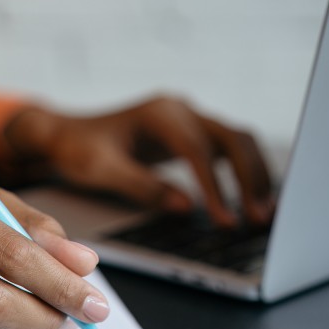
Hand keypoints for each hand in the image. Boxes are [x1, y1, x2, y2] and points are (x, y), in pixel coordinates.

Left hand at [5, 95, 273, 225]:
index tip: (223, 218)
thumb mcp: (101, 170)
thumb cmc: (77, 149)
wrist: (65, 135)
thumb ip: (141, 186)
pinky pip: (227, 150)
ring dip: (254, 175)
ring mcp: (188, 120)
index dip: (214, 186)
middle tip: (259, 217)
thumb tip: (185, 207)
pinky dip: (243, 173)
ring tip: (263, 213)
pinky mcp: (190, 135)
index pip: (197, 149)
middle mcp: (180, 110)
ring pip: (237, 141)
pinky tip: (250, 201)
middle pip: (232, 138)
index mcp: (159, 113)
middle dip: (250, 178)